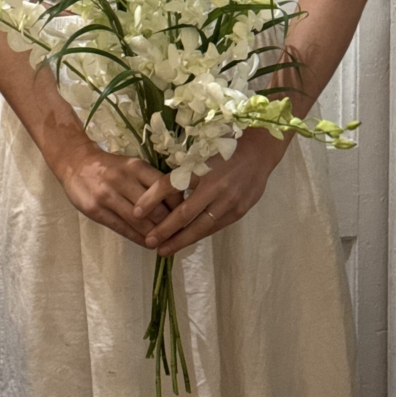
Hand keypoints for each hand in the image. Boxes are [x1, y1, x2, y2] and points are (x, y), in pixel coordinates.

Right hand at [54, 142, 183, 247]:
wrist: (75, 163)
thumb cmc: (109, 166)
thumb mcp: (131, 166)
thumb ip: (150, 181)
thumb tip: (176, 202)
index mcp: (136, 166)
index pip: (166, 188)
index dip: (178, 206)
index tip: (186, 216)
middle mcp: (124, 179)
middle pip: (155, 208)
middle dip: (169, 225)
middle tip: (179, 235)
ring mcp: (108, 195)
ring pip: (139, 221)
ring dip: (154, 235)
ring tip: (164, 243)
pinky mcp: (96, 209)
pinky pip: (122, 228)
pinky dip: (137, 238)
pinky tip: (146, 243)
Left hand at [132, 131, 281, 255]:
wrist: (259, 152)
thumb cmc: (224, 146)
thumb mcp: (200, 150)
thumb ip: (183, 168)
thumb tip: (155, 186)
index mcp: (201, 166)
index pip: (170, 185)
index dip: (151, 199)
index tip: (136, 212)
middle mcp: (214, 185)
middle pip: (184, 213)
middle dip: (164, 230)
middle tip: (148, 242)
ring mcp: (228, 201)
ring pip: (200, 226)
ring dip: (180, 240)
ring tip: (164, 249)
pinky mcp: (238, 211)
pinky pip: (214, 227)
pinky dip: (199, 235)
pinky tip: (187, 241)